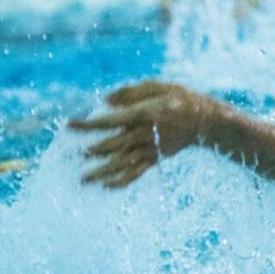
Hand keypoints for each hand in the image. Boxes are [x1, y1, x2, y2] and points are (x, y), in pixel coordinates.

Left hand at [69, 81, 233, 188]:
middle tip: (71, 155)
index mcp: (143, 114)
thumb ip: (130, 93)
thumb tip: (105, 101)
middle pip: (113, 145)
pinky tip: (107, 186)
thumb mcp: (157, 87)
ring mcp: (151, 149)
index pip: (109, 121)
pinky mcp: (155, 158)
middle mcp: (145, 134)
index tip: (69, 125)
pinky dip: (122, 181)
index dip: (88, 125)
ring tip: (83, 180)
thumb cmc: (180, 99)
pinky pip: (137, 173)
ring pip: (122, 163)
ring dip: (101, 172)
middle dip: (91, 151)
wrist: (206, 121)